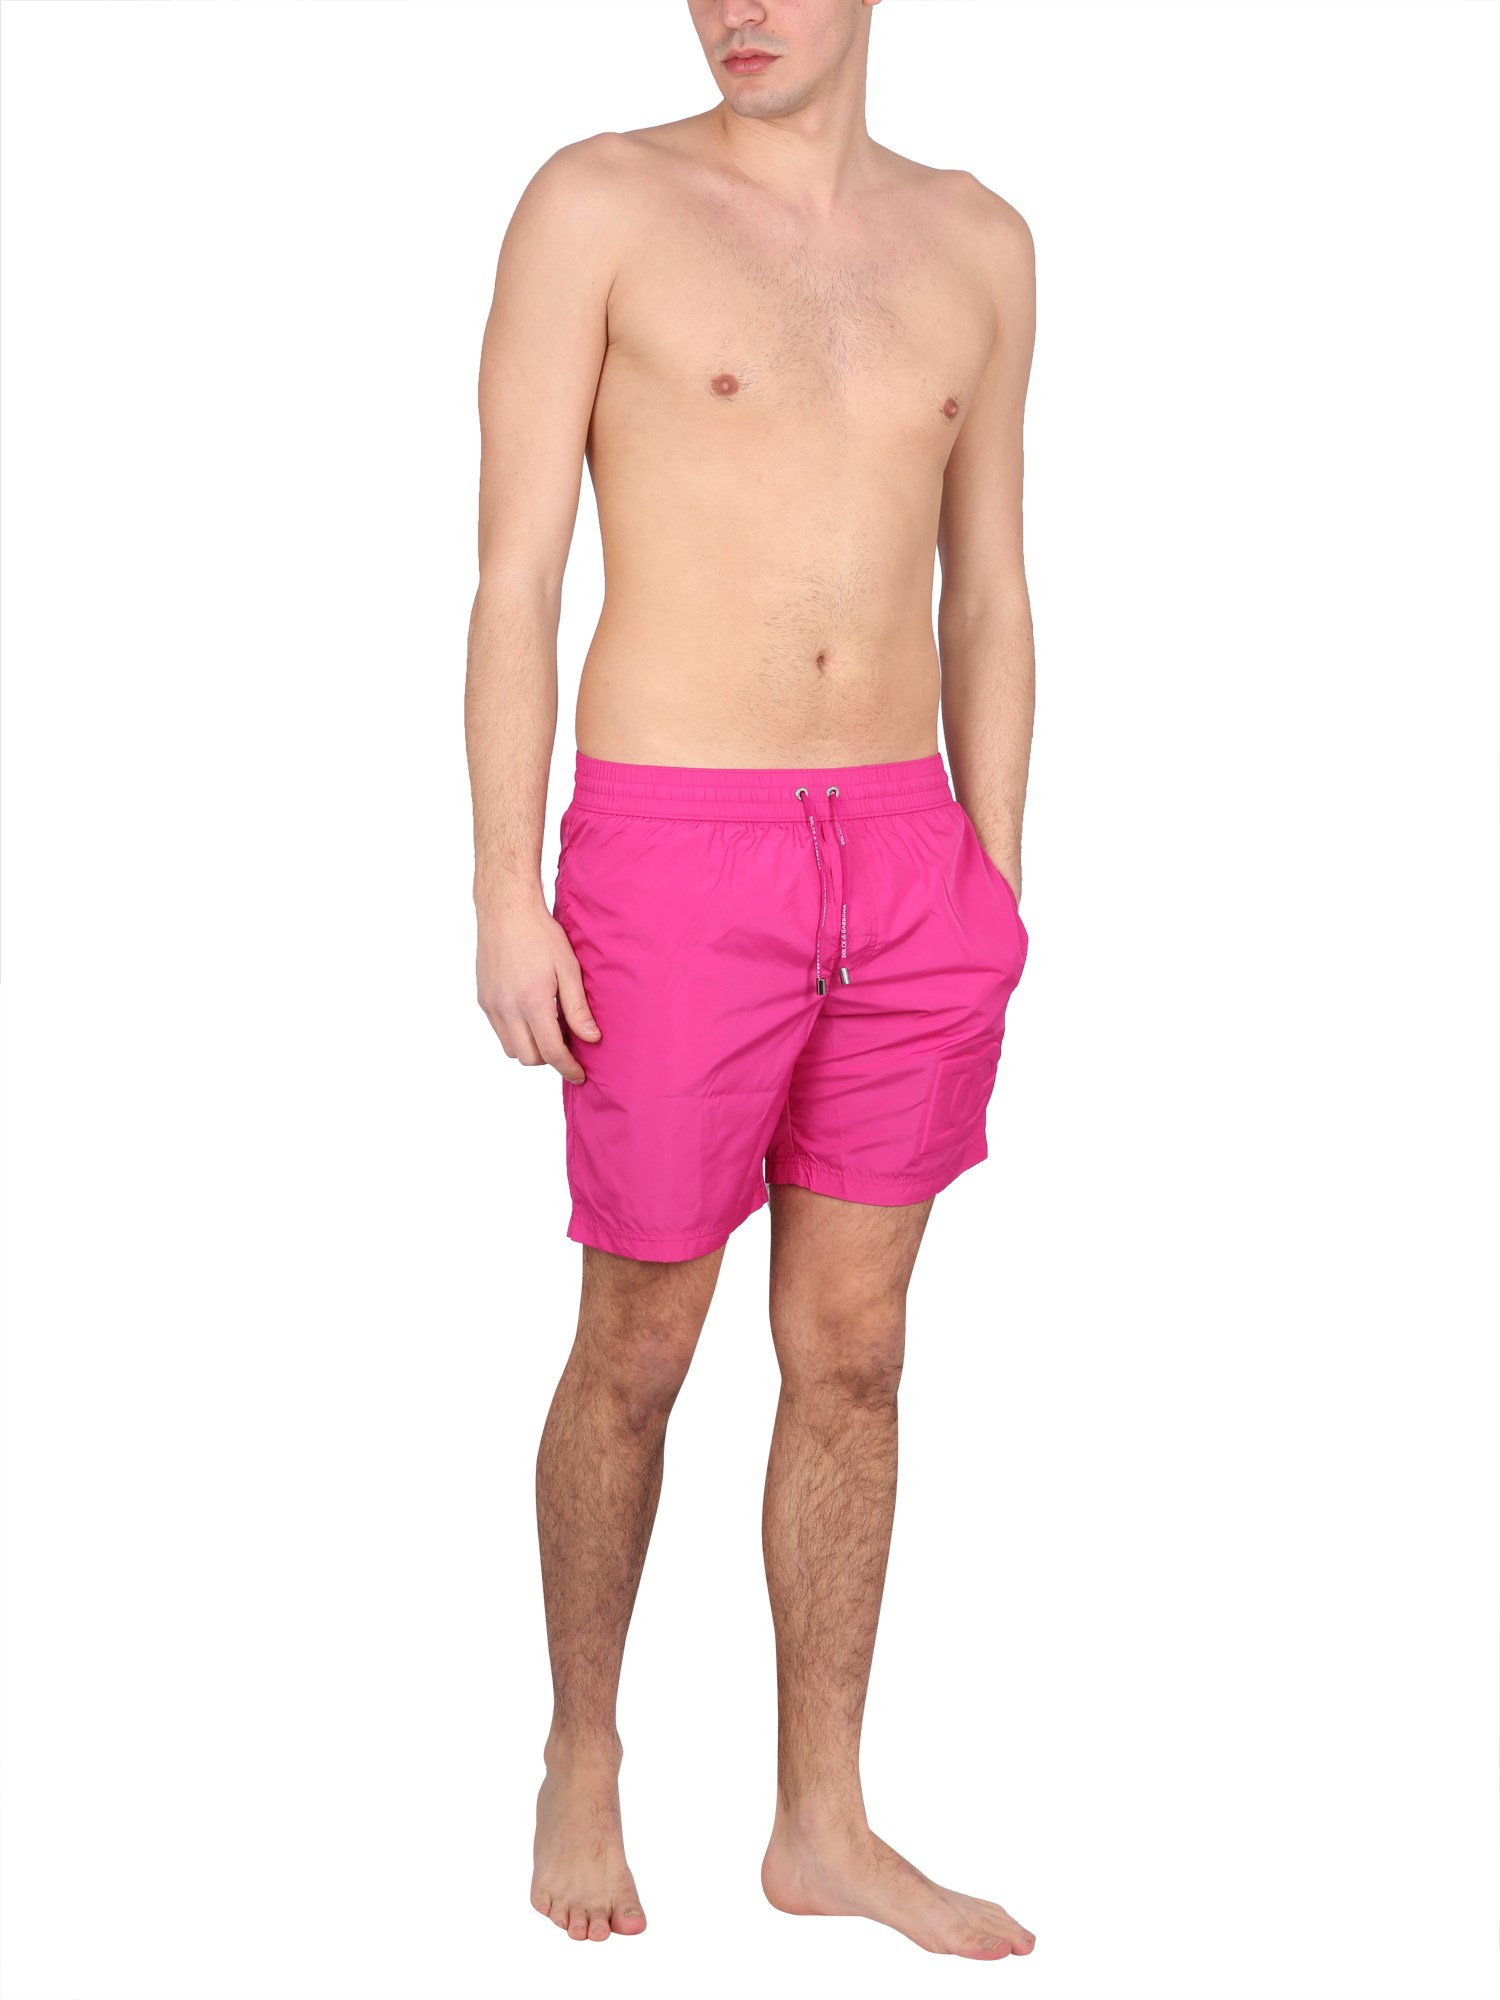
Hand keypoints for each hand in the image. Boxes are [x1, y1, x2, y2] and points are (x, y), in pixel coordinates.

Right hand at [476, 897, 599, 1083]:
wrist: (506, 911)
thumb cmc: (541, 935)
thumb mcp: (568, 969)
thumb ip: (577, 1008)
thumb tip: (590, 1039)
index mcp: (532, 1001)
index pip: (550, 1052)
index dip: (567, 1068)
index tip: (579, 1074)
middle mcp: (507, 1008)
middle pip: (528, 1057)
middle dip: (550, 1059)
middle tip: (568, 1045)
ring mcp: (491, 1005)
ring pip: (511, 1048)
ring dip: (531, 1048)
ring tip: (550, 1028)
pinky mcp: (483, 999)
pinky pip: (500, 1030)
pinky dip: (517, 1033)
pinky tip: (531, 1014)